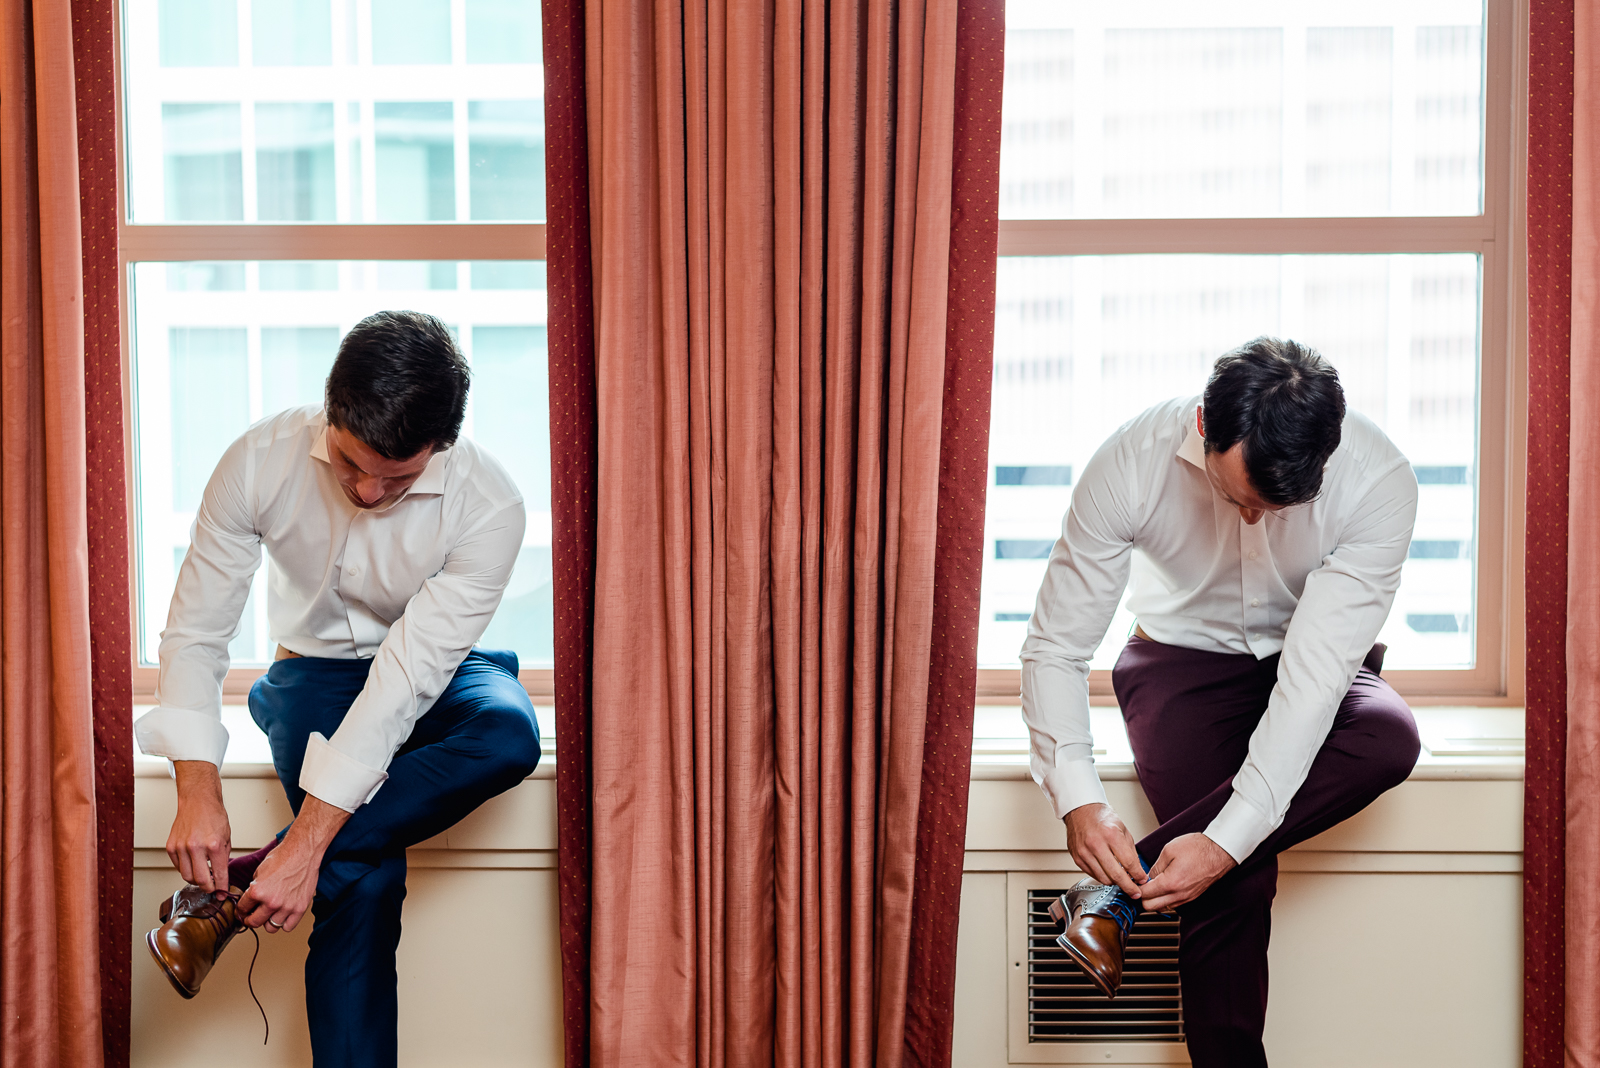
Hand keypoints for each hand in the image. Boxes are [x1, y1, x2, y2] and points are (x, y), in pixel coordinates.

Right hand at [168, 761, 231, 893]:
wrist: (198, 801)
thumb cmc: (214, 816)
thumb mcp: (227, 838)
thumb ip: (223, 858)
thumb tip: (221, 877)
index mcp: (214, 845)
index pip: (219, 875)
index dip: (221, 888)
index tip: (222, 894)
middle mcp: (196, 847)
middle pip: (200, 880)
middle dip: (208, 888)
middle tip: (212, 888)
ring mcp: (181, 847)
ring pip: (186, 876)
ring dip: (196, 880)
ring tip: (203, 875)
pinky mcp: (171, 847)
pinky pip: (178, 866)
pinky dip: (186, 869)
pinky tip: (193, 863)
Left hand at [237, 795, 351, 933]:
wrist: (304, 851)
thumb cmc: (285, 856)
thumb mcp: (260, 870)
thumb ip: (255, 887)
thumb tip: (252, 898)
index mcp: (258, 891)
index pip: (242, 909)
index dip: (240, 910)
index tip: (243, 912)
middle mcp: (271, 901)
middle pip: (254, 922)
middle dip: (251, 919)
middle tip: (252, 916)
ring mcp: (286, 906)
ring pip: (271, 928)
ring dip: (268, 921)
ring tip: (270, 914)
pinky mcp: (300, 908)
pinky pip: (288, 927)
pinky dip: (284, 923)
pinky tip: (283, 915)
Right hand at [1064, 803, 1147, 898]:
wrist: (1081, 810)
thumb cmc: (1102, 818)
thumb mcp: (1123, 829)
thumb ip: (1130, 851)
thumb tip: (1137, 871)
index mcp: (1111, 835)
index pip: (1129, 863)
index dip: (1138, 875)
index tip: (1142, 880)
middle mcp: (1096, 844)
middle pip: (1116, 875)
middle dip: (1129, 887)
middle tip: (1135, 892)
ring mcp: (1084, 852)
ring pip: (1104, 879)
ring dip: (1115, 882)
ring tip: (1121, 880)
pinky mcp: (1077, 858)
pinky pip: (1093, 875)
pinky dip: (1103, 877)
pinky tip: (1108, 872)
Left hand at [1139, 833, 1236, 911]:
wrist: (1219, 851)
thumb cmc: (1198, 848)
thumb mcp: (1169, 850)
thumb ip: (1155, 867)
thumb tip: (1147, 877)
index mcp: (1171, 883)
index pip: (1145, 894)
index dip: (1135, 887)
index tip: (1133, 882)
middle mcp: (1179, 894)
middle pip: (1151, 907)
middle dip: (1142, 897)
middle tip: (1140, 884)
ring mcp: (1187, 897)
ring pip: (1162, 908)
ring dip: (1154, 900)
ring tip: (1152, 885)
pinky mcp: (1192, 897)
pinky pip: (1173, 904)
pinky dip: (1165, 899)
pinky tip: (1164, 887)